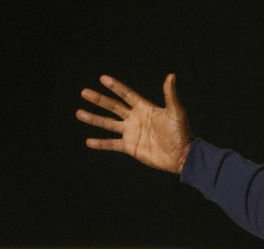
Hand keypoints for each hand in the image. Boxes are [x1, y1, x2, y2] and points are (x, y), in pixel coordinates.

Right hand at [77, 74, 192, 173]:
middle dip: (99, 100)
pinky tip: (89, 141)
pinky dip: (101, 144)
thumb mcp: (176, 112)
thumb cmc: (181, 133)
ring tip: (79, 113)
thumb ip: (170, 95)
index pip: (127, 95)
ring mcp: (132, 133)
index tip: (102, 78)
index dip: (116, 87)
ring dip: (94, 119)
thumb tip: (171, 76)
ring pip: (108, 124)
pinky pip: (112, 144)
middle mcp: (136, 119)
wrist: (182, 156)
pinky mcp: (131, 147)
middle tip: (84, 92)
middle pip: (113, 107)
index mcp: (145, 108)